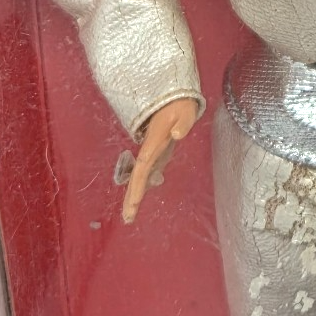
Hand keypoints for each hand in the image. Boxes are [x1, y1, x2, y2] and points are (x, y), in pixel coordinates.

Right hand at [121, 97, 197, 223]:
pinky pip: (148, 172)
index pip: (144, 164)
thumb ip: (183, 123)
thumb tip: (177, 135)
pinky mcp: (157, 153)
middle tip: (128, 218)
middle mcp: (150, 149)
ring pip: (140, 176)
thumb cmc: (180, 105)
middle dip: (132, 196)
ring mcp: (152, 152)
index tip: (135, 199)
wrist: (173, 97)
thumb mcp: (186, 111)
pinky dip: (143, 185)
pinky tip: (141, 198)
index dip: (139, 181)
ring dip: (134, 194)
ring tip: (129, 216)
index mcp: (154, 141)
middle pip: (137, 176)